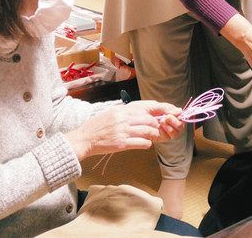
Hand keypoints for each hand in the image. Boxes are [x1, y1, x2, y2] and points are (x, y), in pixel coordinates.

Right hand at [65, 100, 182, 159]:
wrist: (84, 139)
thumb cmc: (97, 127)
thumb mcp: (111, 113)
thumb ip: (126, 113)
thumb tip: (142, 114)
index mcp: (122, 110)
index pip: (146, 108)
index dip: (159, 111)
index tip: (167, 113)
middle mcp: (123, 119)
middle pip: (149, 120)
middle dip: (157, 125)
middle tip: (160, 128)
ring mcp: (123, 131)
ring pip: (148, 131)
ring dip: (153, 135)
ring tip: (153, 136)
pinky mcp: (122, 144)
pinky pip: (141, 143)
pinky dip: (147, 143)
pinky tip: (145, 143)